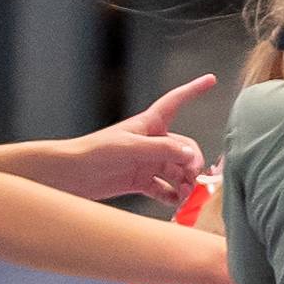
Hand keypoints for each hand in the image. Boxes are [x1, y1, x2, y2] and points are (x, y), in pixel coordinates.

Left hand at [65, 78, 215, 201]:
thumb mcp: (131, 147)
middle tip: (194, 181)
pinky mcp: (139, 180)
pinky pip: (164, 188)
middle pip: (184, 148)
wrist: (71, 174)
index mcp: (149, 124)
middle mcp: (151, 141)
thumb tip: (191, 155)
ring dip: (185, 183)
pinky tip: (177, 204)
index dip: (194, 90)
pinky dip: (172, 196)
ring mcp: (146, 162)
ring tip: (188, 196)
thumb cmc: (95, 152)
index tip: (211, 79)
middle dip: (193, 163)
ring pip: (176, 170)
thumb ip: (163, 150)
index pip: (176, 101)